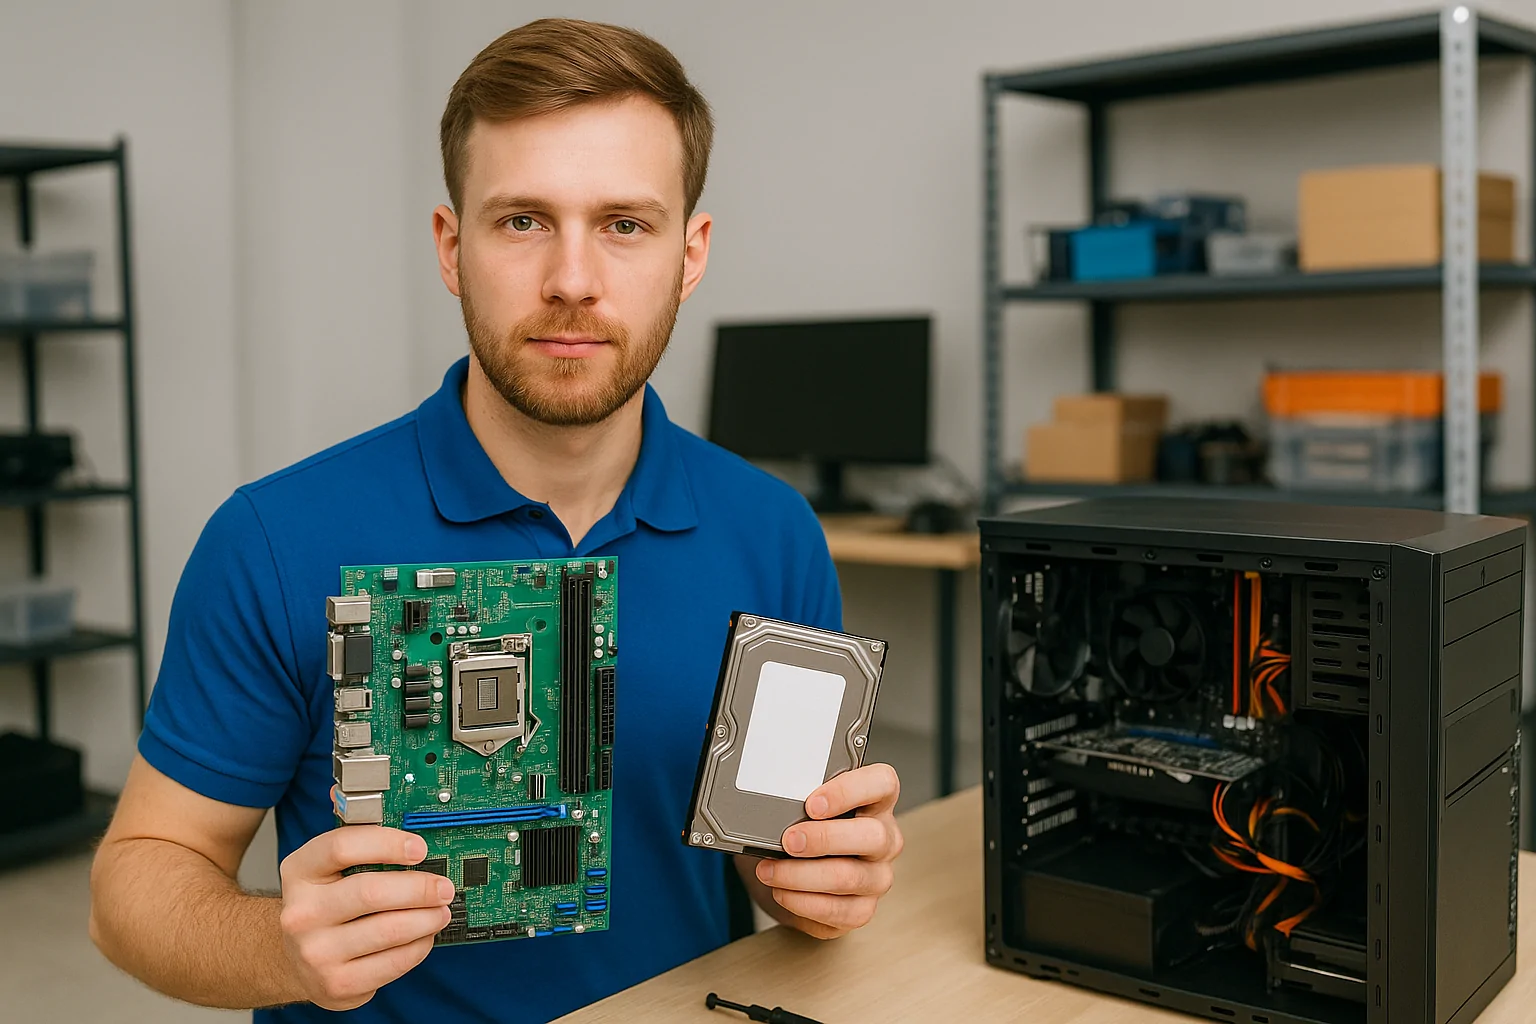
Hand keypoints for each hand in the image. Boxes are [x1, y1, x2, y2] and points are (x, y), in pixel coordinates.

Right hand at [278, 820, 453, 1010]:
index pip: (342, 847)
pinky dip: (418, 946)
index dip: (387, 843)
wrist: (296, 960)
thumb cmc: (324, 904)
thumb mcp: (327, 868)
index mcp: (300, 871)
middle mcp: (301, 912)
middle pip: (371, 891)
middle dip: (419, 888)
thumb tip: (392, 800)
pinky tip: (425, 935)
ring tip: (442, 910)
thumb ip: (358, 837)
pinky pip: (392, 962)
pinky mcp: (337, 983)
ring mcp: (316, 951)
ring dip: (427, 918)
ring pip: (388, 929)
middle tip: (444, 886)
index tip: (420, 848)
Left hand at [749, 763, 903, 939]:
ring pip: (851, 876)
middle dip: (824, 839)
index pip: (882, 783)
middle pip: (872, 835)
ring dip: (803, 874)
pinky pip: (841, 911)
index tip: (812, 802)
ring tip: (770, 869)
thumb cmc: (797, 832)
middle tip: (787, 840)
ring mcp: (876, 876)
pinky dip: (804, 902)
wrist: (790, 877)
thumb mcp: (794, 807)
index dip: (850, 790)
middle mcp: (883, 838)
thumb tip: (748, 782)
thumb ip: (788, 794)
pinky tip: (782, 891)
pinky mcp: (862, 909)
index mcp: (874, 801)